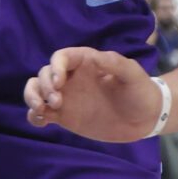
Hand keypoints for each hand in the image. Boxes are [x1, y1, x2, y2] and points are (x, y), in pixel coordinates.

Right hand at [25, 46, 161, 140]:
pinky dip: (34, 116)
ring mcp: (66, 97)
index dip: (54, 67)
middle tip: (56, 102)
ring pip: (37, 91)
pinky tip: (41, 121)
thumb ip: (116, 64)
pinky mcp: (64, 117)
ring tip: (41, 110)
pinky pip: (41, 113)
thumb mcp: (133, 75)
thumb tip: (96, 57)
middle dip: (43, 86)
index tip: (59, 82)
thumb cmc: (140, 91)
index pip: (60, 58)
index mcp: (85, 63)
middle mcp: (71, 78)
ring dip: (32, 97)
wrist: (144, 118)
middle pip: (44, 74)